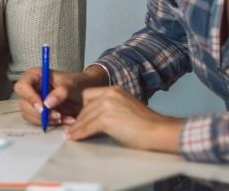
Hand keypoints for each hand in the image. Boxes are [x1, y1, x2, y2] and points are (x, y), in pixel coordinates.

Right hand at [14, 66, 105, 126]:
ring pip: (29, 114)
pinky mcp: (39, 112)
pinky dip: (50, 123)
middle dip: (39, 113)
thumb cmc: (78, 83)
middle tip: (57, 115)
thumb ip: (61, 92)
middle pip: (23, 103)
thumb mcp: (72, 84)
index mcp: (35, 76)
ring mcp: (34, 101)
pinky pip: (37, 121)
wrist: (87, 92)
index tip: (42, 107)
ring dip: (45, 120)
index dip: (29, 97)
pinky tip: (65, 120)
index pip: (22, 86)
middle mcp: (31, 88)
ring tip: (64, 117)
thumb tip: (47, 103)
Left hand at [64, 86, 181, 152]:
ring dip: (76, 128)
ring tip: (70, 135)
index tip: (80, 118)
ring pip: (84, 117)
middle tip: (72, 129)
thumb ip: (110, 109)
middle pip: (85, 107)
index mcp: (114, 90)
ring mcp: (107, 105)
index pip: (89, 95)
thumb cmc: (146, 125)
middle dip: (79, 119)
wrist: (158, 131)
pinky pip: (87, 127)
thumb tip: (94, 121)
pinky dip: (79, 134)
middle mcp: (109, 94)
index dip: (83, 108)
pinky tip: (74, 138)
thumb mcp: (125, 109)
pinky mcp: (106, 118)